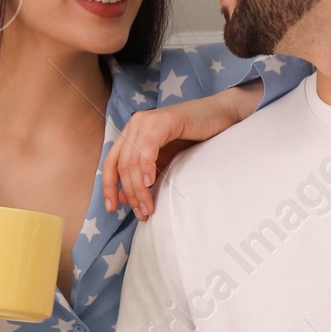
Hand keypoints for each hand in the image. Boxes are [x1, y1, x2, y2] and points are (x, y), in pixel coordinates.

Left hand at [102, 84, 261, 220]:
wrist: (222, 117)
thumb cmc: (196, 139)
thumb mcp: (165, 162)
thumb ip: (146, 177)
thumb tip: (126, 198)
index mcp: (132, 134)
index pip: (111, 163)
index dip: (109, 187)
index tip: (112, 208)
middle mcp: (135, 125)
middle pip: (121, 165)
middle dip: (130, 194)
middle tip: (143, 214)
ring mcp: (148, 120)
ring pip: (133, 160)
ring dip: (139, 188)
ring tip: (149, 207)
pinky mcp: (164, 120)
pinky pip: (148, 147)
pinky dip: (147, 166)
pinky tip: (152, 182)